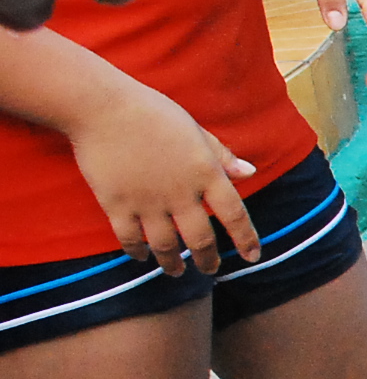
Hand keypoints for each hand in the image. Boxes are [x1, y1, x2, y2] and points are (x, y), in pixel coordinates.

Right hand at [68, 77, 257, 274]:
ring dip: (173, 264)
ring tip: (177, 272)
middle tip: (210, 270)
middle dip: (207, 260)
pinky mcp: (116, 204)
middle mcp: (181, 193)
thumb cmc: (152, 113)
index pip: (235, 214)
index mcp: (206, 173)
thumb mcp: (195, 130)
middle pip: (201, 239)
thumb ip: (221, 156)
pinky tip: (142, 257)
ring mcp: (148, 201)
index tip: (253, 256)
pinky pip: (130, 238)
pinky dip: (137, 252)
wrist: (102, 106)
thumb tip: (250, 173)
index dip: (246, 239)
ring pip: (166, 246)